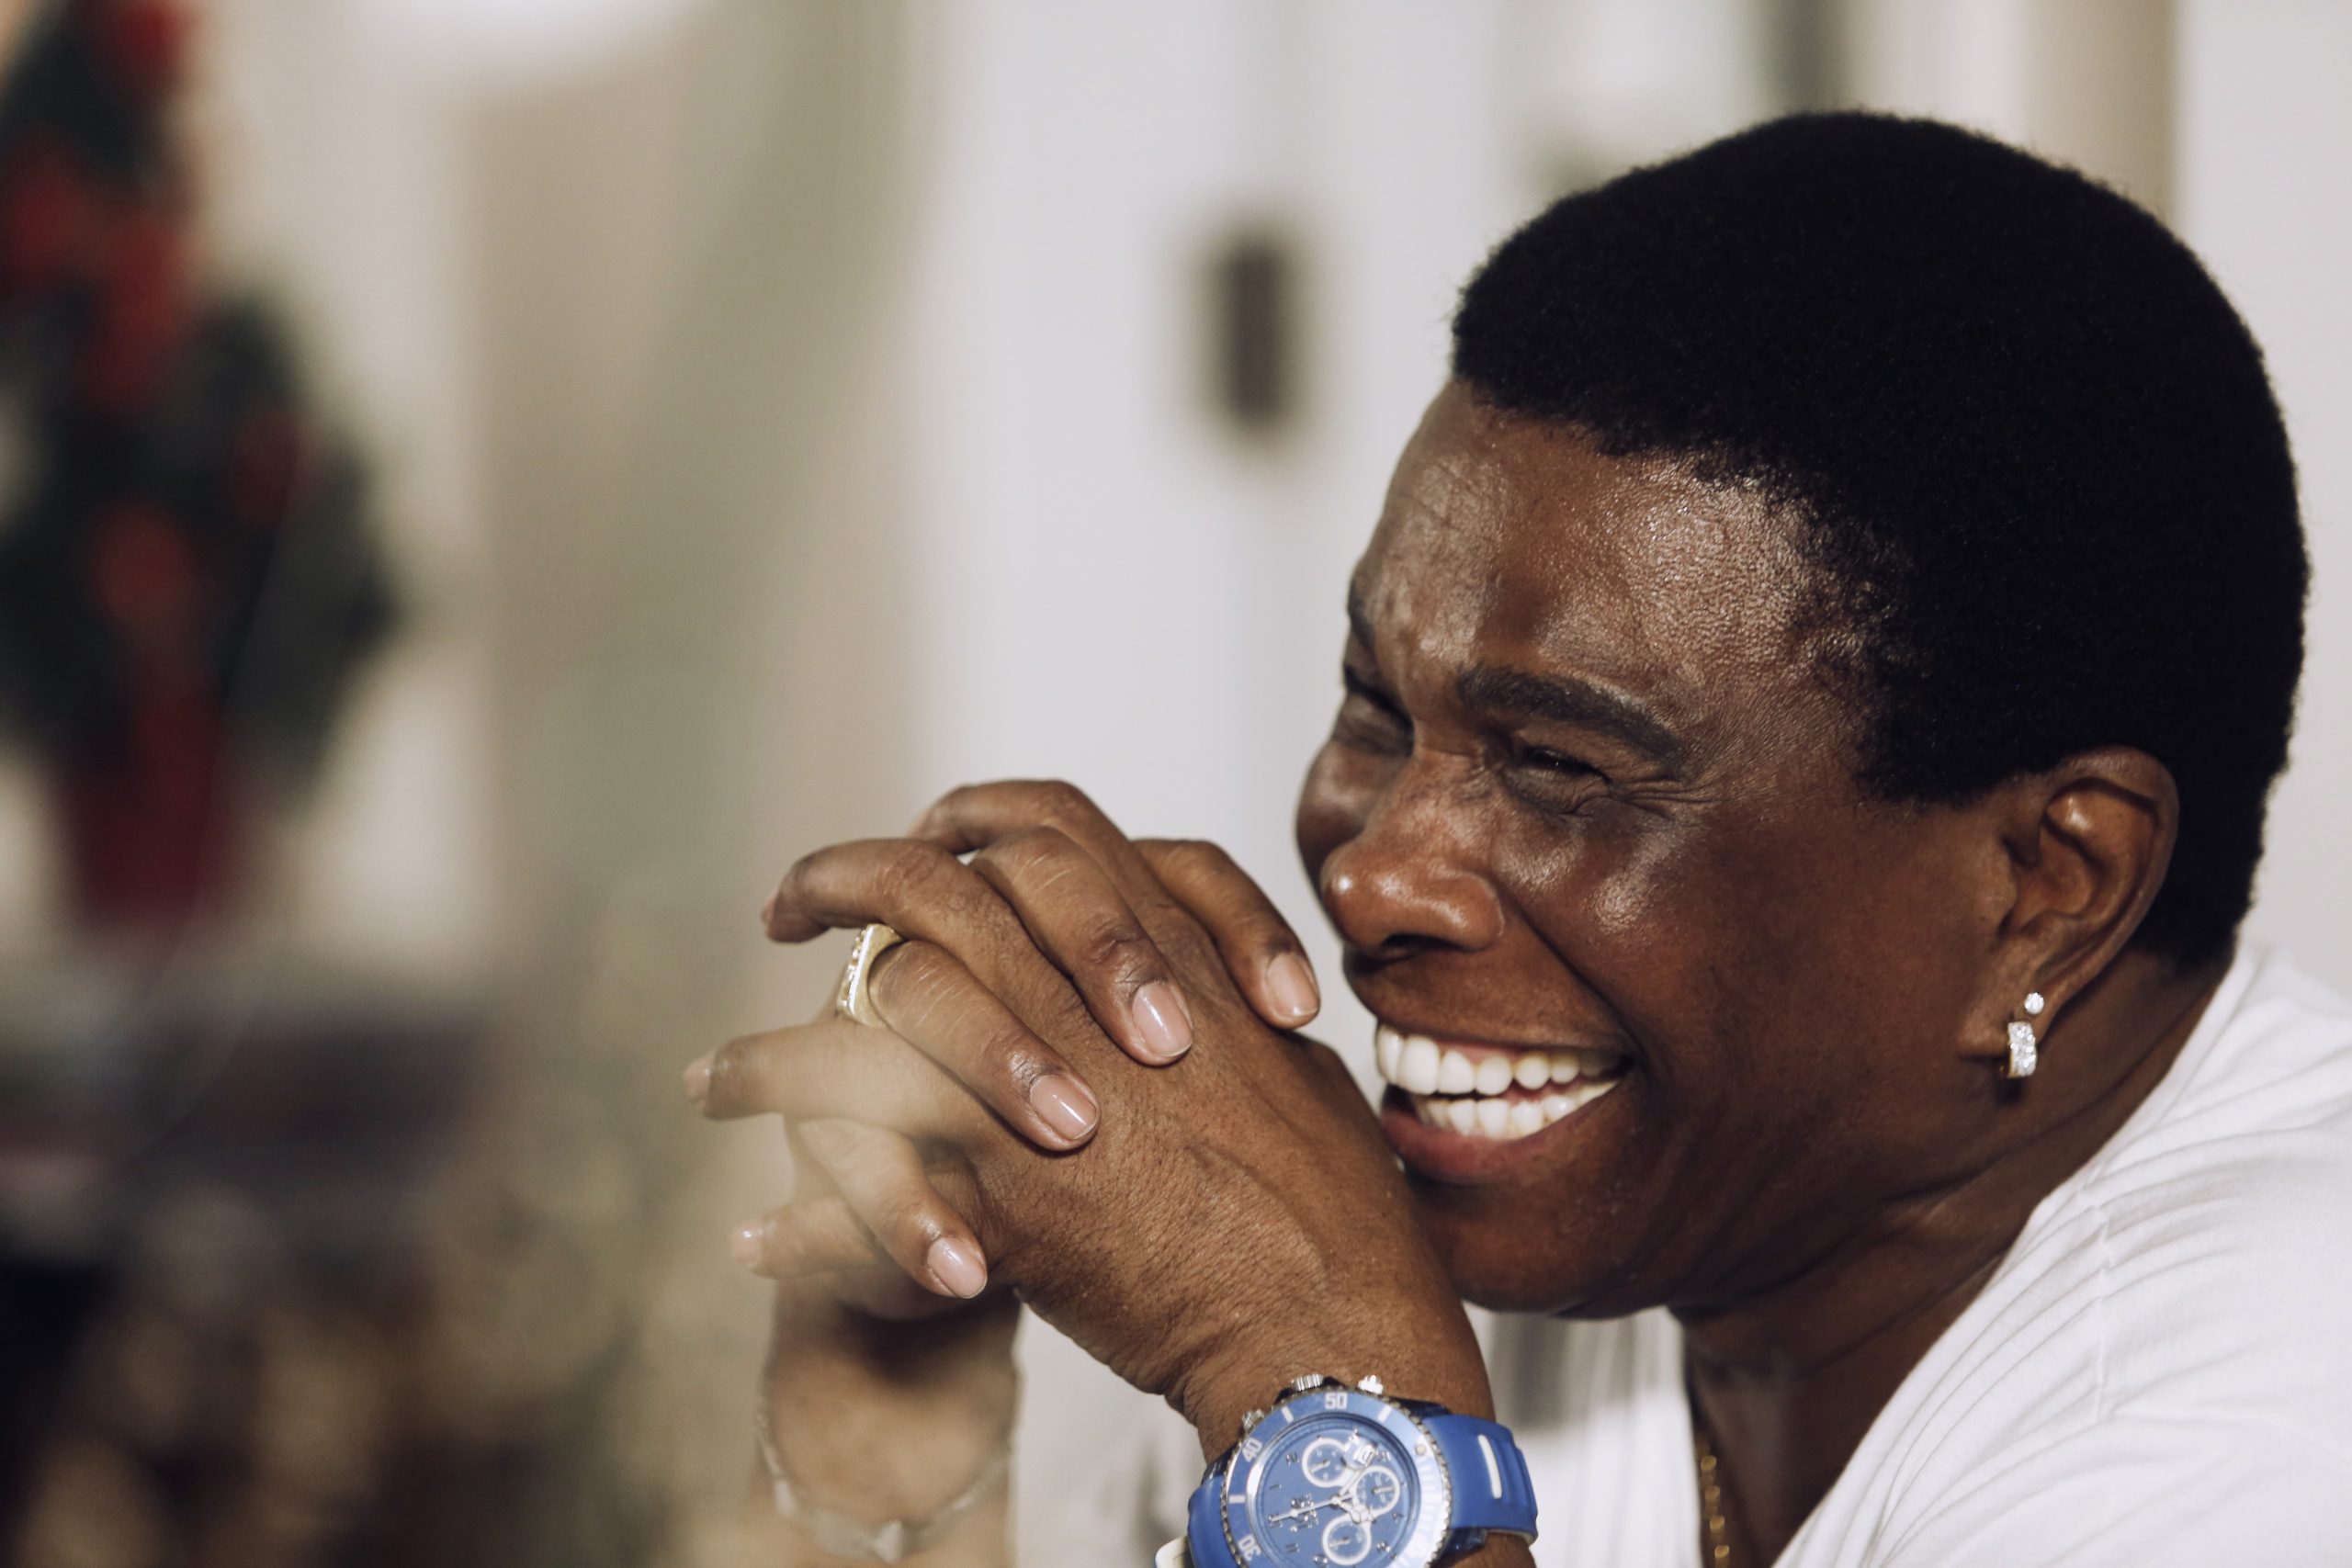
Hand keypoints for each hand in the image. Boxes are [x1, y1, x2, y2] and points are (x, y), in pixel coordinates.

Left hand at [698, 781, 1489, 1451]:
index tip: (910, 846)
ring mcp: (1037, 1083)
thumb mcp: (1278, 1056)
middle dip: (833, 882)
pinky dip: (797, 1223)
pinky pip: (859, 1183)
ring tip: (714, 1083)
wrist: (1327, 1312)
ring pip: (862, 1020)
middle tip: (784, 909)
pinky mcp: (1001, 1192)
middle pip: (924, 885)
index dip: (957, 820)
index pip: (1036, 821)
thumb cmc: (1326, 1197)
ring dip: (771, 1058)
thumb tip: (1182, 967)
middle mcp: (1086, 991)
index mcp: (1162, 942)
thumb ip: (1211, 993)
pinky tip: (755, 1238)